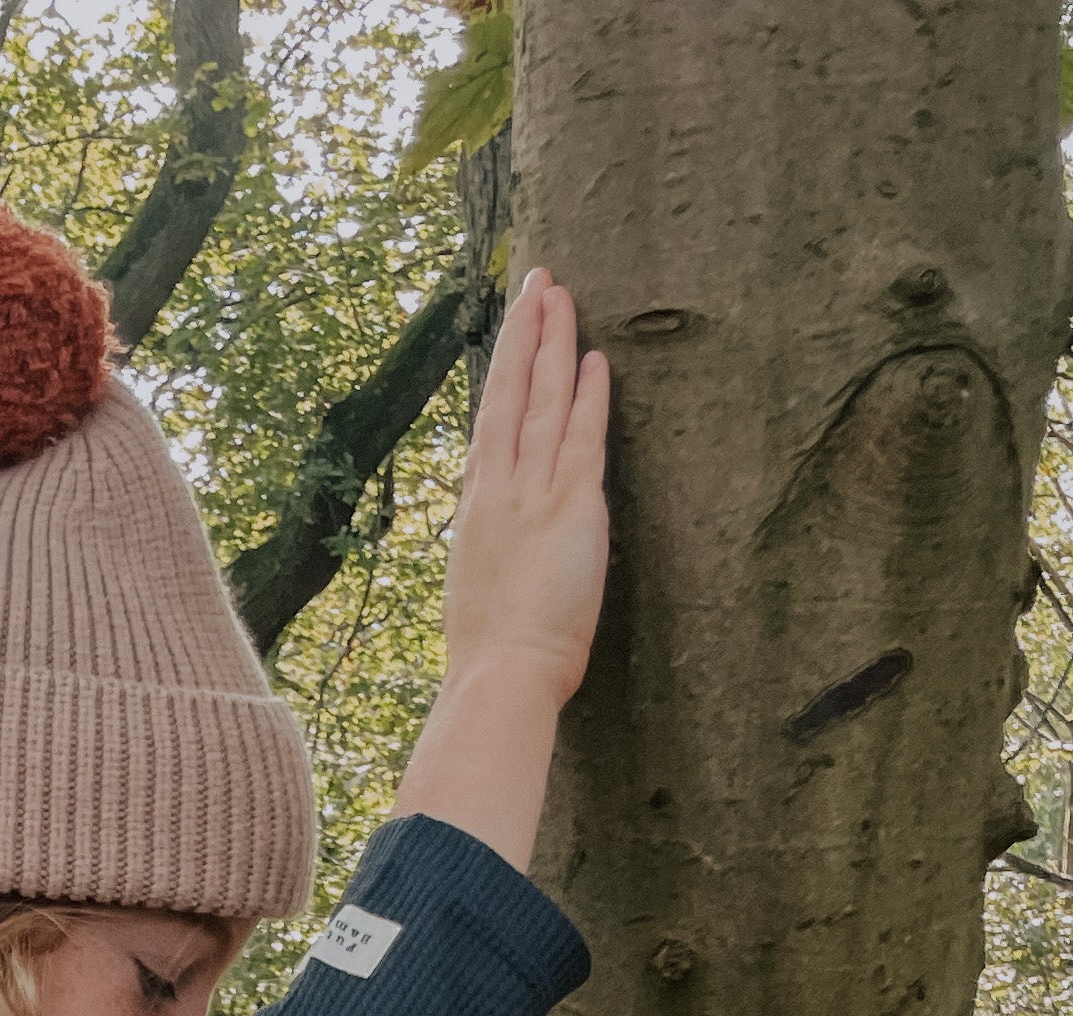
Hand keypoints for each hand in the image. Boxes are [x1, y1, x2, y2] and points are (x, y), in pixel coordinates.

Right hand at [445, 272, 611, 703]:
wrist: (500, 676)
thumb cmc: (490, 656)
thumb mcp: (479, 589)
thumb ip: (494, 552)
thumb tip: (502, 544)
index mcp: (478, 506)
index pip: (491, 419)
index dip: (502, 368)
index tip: (511, 327)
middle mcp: (500, 488)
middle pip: (511, 393)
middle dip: (524, 333)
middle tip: (537, 281)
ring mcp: (533, 493)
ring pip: (543, 402)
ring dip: (554, 344)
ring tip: (562, 295)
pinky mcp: (571, 507)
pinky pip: (581, 438)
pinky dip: (588, 397)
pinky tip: (594, 358)